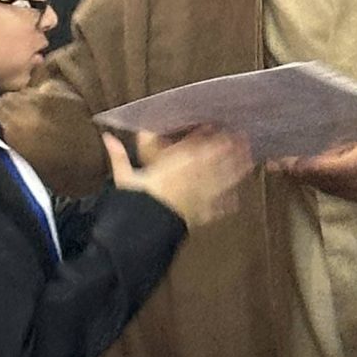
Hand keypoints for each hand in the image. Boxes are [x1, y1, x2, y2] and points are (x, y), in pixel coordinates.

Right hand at [105, 129, 250, 228]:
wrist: (147, 230)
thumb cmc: (136, 202)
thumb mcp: (125, 178)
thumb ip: (119, 156)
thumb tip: (107, 137)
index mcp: (176, 165)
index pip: (195, 146)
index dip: (207, 135)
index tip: (216, 126)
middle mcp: (193, 177)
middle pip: (216, 159)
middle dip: (231, 148)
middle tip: (244, 138)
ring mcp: (201, 196)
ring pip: (223, 180)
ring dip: (237, 170)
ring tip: (250, 161)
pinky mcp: (202, 215)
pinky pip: (218, 208)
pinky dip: (227, 203)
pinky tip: (236, 199)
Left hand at [272, 130, 356, 203]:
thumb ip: (339, 130)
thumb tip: (305, 134)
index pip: (329, 168)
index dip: (302, 164)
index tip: (281, 158)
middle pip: (323, 180)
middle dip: (297, 170)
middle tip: (274, 159)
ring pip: (325, 187)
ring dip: (304, 176)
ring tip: (283, 163)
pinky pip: (333, 190)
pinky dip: (317, 179)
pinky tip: (304, 169)